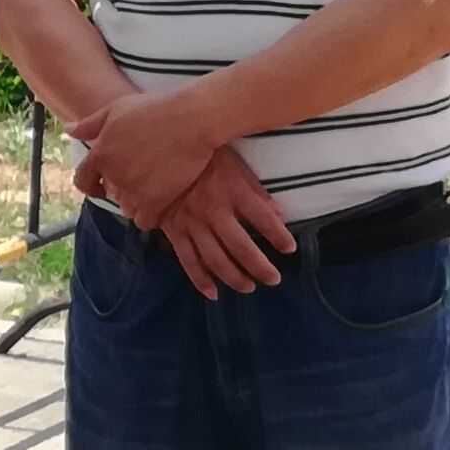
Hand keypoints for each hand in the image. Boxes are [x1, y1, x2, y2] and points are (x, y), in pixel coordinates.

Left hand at [71, 90, 227, 229]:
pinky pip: (144, 221)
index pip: (83, 180)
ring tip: (153, 187)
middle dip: (121, 188)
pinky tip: (161, 201)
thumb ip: (90, 124)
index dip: (91, 184)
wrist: (190, 121)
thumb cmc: (154, 110)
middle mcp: (113, 176)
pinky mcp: (155, 202)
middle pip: (110, 194)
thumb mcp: (116, 110)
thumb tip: (68, 131)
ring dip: (136, 202)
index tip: (101, 185)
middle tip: (141, 175)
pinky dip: (150, 215)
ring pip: (127, 209)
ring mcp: (134, 191)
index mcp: (100, 155)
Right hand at [152, 148, 298, 296]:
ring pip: (216, 259)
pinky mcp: (175, 232)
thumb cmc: (203, 157)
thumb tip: (279, 212)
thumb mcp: (234, 163)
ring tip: (249, 288)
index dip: (279, 237)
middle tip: (273, 279)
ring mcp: (193, 224)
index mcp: (233, 191)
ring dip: (235, 278)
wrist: (159, 155)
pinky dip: (200, 280)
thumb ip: (255, 190)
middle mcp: (214, 211)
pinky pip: (188, 260)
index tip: (290, 249)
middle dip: (260, 267)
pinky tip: (213, 294)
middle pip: (241, 247)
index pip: (264, 219)